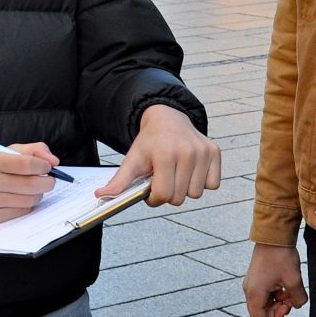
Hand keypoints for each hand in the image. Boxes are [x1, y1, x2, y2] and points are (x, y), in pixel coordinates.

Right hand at [0, 143, 59, 223]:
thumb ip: (33, 150)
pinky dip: (27, 205)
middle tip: (49, 180)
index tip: (48, 166)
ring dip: (38, 194)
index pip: (26, 164)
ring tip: (33, 188)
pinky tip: (22, 198)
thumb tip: (54, 161)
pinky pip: (21, 212)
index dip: (43, 166)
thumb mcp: (6, 151)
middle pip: (31, 185)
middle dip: (47, 182)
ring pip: (29, 200)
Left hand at [100, 105, 221, 205]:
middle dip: (169, 193)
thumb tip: (100, 197)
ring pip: (196, 194)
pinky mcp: (215, 152)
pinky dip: (202, 182)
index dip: (155, 198)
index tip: (151, 188)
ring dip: (185, 188)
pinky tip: (191, 170)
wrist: (168, 118)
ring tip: (176, 173)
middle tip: (163, 178)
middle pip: (180, 198)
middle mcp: (187, 151)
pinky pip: (213, 184)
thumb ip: (119, 181)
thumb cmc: (150, 142)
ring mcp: (203, 151)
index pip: (164, 195)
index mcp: (165, 153)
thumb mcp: (132, 159)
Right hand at [242, 245, 306, 316]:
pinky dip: (277, 296)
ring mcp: (253, 286)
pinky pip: (267, 296)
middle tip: (291, 304)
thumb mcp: (294, 279)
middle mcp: (250, 292)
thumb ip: (297, 298)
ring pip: (265, 306)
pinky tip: (287, 288)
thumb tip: (297, 305)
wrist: (273, 235)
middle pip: (262, 315)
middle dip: (279, 314)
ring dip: (279, 304)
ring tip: (291, 294)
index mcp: (255, 294)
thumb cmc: (281, 255)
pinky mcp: (258, 280)